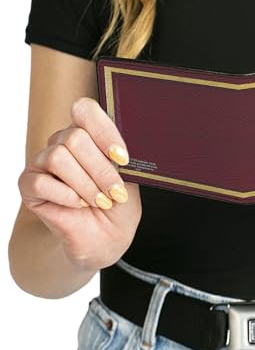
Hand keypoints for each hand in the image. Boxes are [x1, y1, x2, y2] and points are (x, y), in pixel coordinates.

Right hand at [17, 97, 141, 270]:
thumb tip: (119, 146)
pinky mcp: (29, 185)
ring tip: (100, 201)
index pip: (85, 110)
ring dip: (85, 185)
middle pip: (75, 137)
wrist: (105, 239)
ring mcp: (43, 163)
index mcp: (88, 135)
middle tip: (115, 193)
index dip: (104, 132)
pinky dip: (65, 196)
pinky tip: (78, 205)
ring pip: (58, 157)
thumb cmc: (118, 206)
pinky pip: (41, 181)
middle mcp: (62, 143)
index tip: (123, 159)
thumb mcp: (129, 179)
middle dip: (101, 170)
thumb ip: (120, 158)